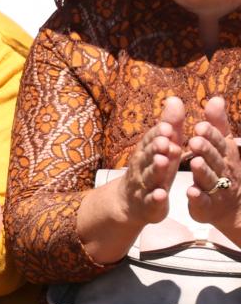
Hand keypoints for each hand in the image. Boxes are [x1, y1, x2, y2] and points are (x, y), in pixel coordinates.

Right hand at [119, 97, 182, 225]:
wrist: (129, 203)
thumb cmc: (152, 170)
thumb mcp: (161, 148)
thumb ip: (169, 125)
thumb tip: (175, 99)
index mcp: (147, 152)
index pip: (151, 140)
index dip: (158, 134)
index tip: (167, 127)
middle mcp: (142, 167)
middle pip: (148, 156)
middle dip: (155, 149)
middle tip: (165, 141)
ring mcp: (144, 186)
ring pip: (149, 177)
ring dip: (155, 169)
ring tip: (163, 162)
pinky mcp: (148, 205)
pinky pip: (151, 202)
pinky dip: (155, 198)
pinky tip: (160, 195)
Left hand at [185, 96, 240, 238]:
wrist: (231, 206)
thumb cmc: (224, 169)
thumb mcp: (223, 146)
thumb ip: (218, 125)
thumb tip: (216, 98)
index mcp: (224, 155)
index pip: (219, 143)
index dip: (211, 135)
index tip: (200, 126)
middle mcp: (223, 171)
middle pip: (214, 160)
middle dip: (206, 150)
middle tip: (194, 141)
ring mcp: (215, 189)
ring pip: (209, 179)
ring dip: (202, 170)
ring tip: (193, 161)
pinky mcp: (206, 206)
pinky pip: (203, 201)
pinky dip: (197, 196)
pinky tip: (190, 192)